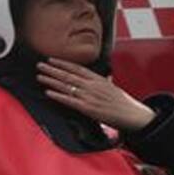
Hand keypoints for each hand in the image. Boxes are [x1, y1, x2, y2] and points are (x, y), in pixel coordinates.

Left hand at [36, 58, 155, 130]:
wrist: (134, 115)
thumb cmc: (125, 103)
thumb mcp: (113, 88)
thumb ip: (104, 82)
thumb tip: (103, 77)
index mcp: (99, 79)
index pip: (77, 68)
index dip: (63, 63)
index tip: (51, 59)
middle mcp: (92, 86)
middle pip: (68, 75)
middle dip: (52, 69)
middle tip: (39, 65)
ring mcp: (89, 97)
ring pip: (66, 86)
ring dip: (51, 81)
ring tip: (39, 76)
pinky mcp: (88, 108)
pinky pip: (69, 101)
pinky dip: (58, 96)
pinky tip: (48, 92)